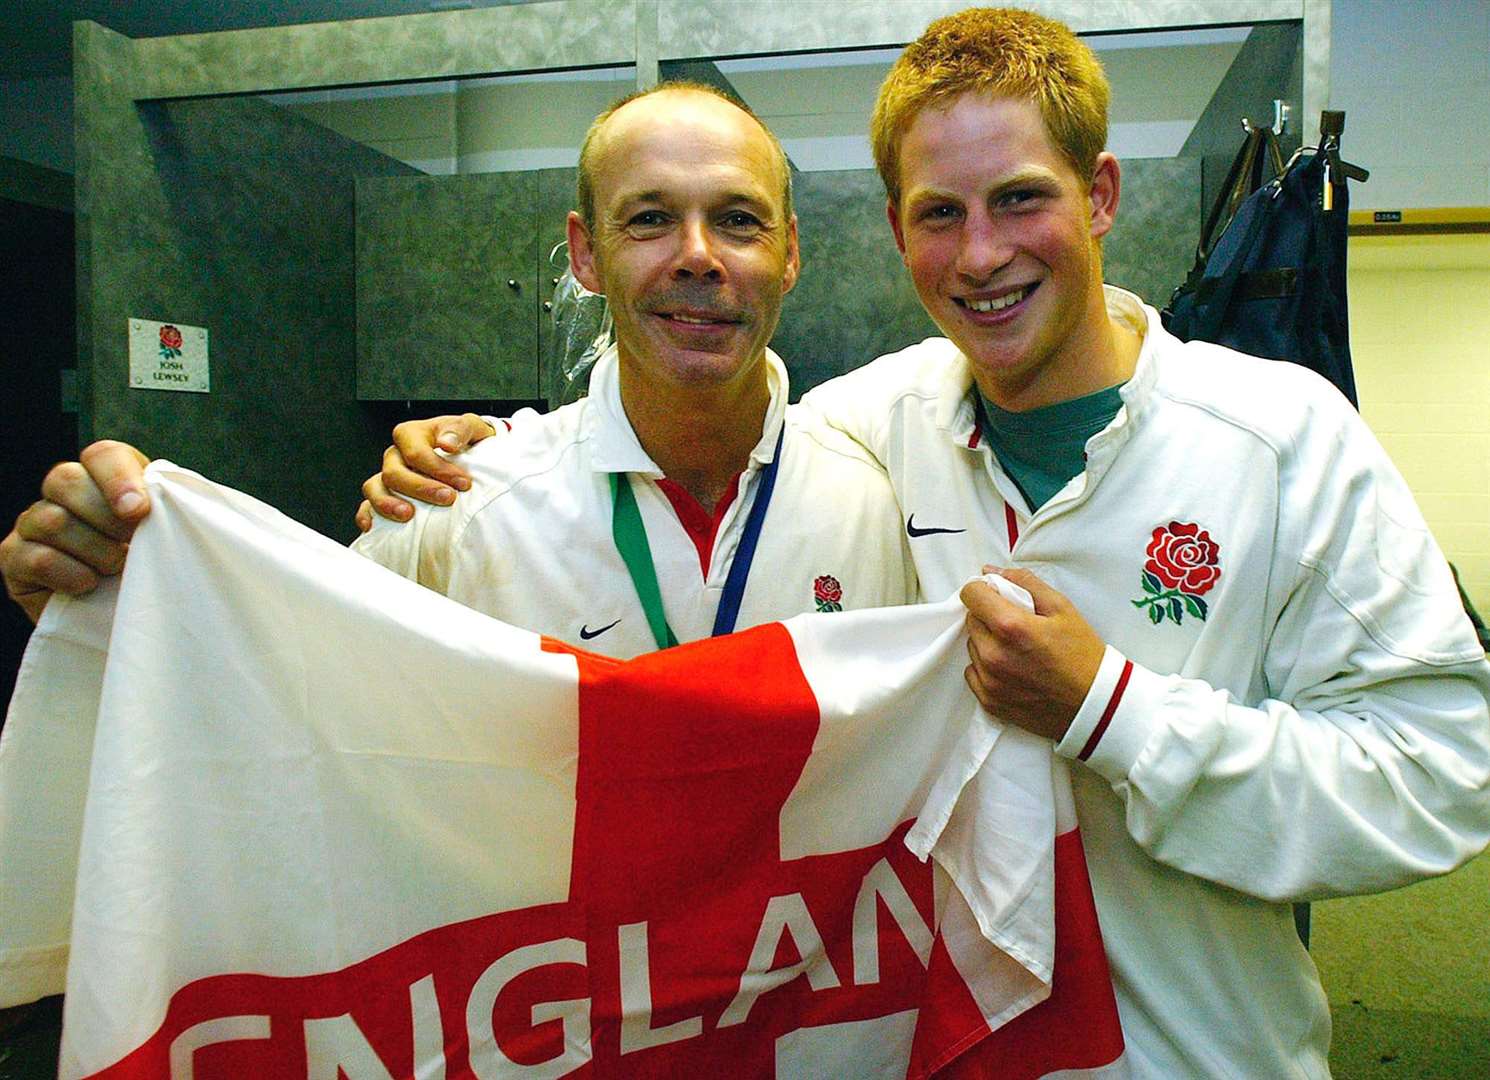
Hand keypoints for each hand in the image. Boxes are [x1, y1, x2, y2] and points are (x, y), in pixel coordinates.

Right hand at [1, 440, 150, 622]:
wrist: (129, 618)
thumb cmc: (155, 569)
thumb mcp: (168, 536)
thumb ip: (163, 510)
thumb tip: (146, 505)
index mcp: (107, 478)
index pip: (102, 455)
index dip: (118, 478)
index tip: (139, 511)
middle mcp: (64, 494)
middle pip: (66, 479)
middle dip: (105, 517)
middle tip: (131, 546)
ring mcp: (34, 524)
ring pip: (52, 520)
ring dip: (94, 550)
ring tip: (115, 570)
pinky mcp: (15, 559)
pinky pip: (35, 557)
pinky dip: (69, 573)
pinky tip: (89, 585)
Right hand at [355, 414, 496, 531]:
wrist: (468, 454)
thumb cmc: (464, 441)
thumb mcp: (470, 427)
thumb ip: (460, 429)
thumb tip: (447, 443)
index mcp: (411, 435)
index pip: (416, 452)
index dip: (439, 469)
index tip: (463, 483)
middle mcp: (395, 455)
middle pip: (394, 473)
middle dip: (421, 488)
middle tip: (448, 498)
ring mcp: (387, 476)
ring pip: (375, 488)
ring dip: (388, 503)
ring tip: (408, 515)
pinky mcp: (385, 495)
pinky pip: (367, 506)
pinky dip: (367, 515)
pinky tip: (373, 527)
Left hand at [959, 567, 1105, 741]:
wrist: (1095, 704)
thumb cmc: (1082, 653)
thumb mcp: (1061, 607)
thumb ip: (1024, 583)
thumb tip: (990, 572)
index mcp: (1010, 627)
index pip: (971, 595)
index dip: (984, 591)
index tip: (997, 597)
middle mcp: (993, 655)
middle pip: (971, 620)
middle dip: (989, 617)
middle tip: (1016, 625)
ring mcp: (989, 681)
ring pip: (972, 647)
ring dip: (987, 643)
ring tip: (1017, 649)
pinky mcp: (989, 701)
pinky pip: (974, 673)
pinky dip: (987, 668)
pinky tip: (1012, 669)